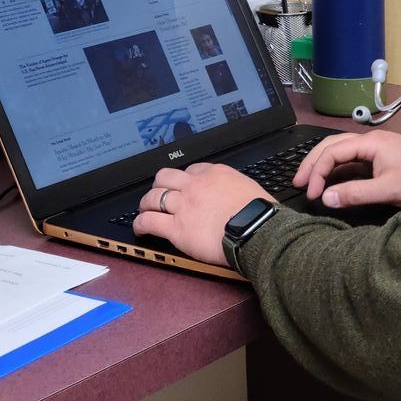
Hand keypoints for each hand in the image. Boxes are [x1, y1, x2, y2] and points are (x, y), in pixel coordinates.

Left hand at [133, 163, 272, 268]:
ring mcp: (184, 205)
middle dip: (159, 184)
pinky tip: (139, 227)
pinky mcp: (177, 227)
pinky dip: (140, 223)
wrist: (257, 230)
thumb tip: (240, 199)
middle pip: (166, 177)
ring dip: (146, 203)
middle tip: (157, 192)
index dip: (184, 179)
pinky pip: (150, 221)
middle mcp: (196, 186)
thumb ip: (238, 190)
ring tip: (144, 209)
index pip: (192, 170)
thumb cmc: (260, 215)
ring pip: (154, 197)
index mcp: (215, 174)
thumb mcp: (251, 190)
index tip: (183, 185)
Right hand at [294, 130, 400, 209]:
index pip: (333, 152)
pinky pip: (350, 159)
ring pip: (340, 150)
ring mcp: (375, 148)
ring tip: (308, 180)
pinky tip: (329, 181)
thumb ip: (356, 194)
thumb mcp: (388, 190)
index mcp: (371, 143)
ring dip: (322, 163)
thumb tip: (327, 198)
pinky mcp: (379, 158)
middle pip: (332, 145)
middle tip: (298, 182)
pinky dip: (336, 168)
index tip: (312, 193)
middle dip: (313, 162)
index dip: (318, 172)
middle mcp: (370, 141)